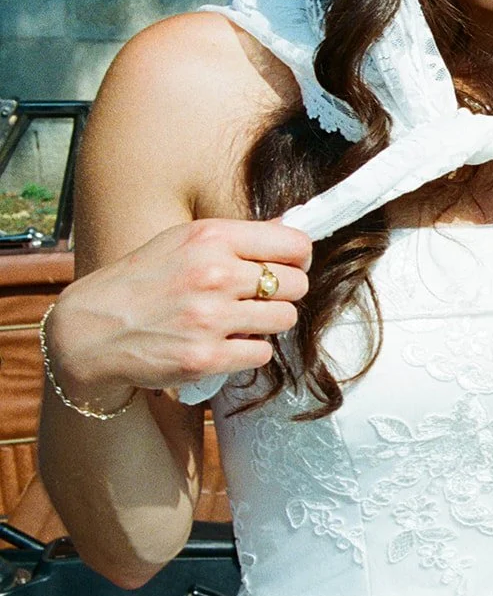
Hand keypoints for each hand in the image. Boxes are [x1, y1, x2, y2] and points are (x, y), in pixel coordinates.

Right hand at [49, 219, 312, 398]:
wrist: (90, 330)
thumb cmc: (143, 281)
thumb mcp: (183, 241)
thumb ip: (236, 240)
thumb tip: (294, 239)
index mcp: (211, 238)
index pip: (295, 244)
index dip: (299, 259)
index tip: (288, 267)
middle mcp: (214, 274)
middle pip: (296, 284)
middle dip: (284, 293)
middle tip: (259, 298)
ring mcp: (210, 318)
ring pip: (285, 319)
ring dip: (268, 323)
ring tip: (240, 320)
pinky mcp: (206, 357)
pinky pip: (262, 353)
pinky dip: (249, 351)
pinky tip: (225, 343)